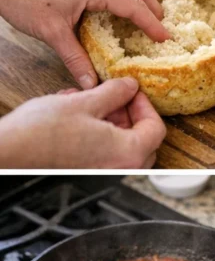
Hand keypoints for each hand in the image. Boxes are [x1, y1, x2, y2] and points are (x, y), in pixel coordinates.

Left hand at [0, 0, 169, 88]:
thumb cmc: (25, 0)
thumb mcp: (53, 34)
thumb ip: (76, 59)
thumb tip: (92, 84)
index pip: (133, 6)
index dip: (151, 24)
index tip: (165, 39)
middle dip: (153, 9)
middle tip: (164, 30)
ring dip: (140, 2)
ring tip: (150, 21)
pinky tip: (122, 13)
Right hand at [0, 78, 165, 167]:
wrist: (12, 153)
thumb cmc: (42, 133)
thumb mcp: (84, 102)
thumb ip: (114, 93)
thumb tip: (129, 86)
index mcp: (128, 153)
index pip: (156, 128)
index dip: (145, 104)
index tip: (132, 91)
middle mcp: (121, 169)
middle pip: (143, 141)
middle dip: (130, 115)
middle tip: (115, 96)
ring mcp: (106, 174)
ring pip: (123, 146)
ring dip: (112, 122)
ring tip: (90, 102)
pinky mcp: (90, 174)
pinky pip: (105, 153)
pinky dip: (99, 134)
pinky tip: (79, 116)